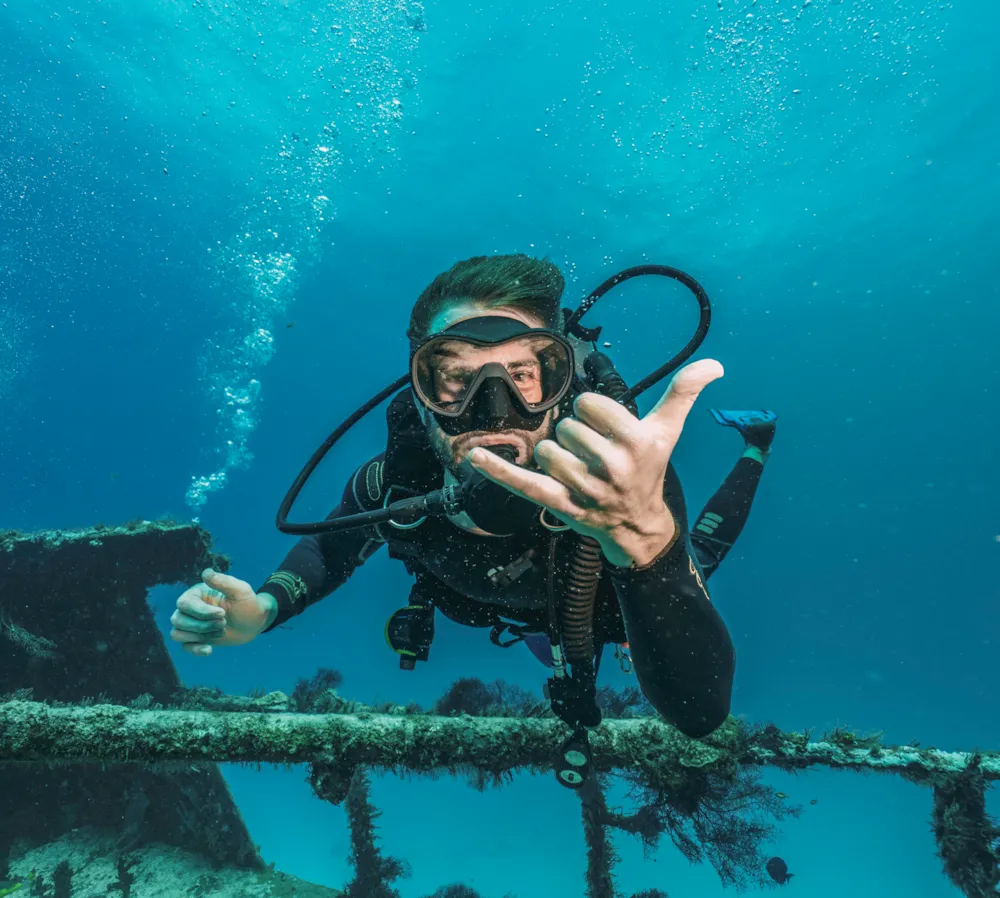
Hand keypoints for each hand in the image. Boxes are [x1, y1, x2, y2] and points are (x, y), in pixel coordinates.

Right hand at [170, 569, 273, 655]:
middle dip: (202, 625)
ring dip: (200, 636)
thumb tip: (206, 572)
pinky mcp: (195, 638)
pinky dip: (196, 649)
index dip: (202, 612)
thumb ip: (224, 582)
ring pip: (177, 634)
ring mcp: (191, 624)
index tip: (223, 613)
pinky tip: (210, 649)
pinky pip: (184, 646)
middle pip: (178, 620)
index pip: (185, 604)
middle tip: (224, 623)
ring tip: (221, 631)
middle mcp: (190, 608)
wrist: (253, 623)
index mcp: (197, 593)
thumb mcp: (240, 590)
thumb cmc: (247, 604)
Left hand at [468, 359, 723, 566]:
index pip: (589, 405)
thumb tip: (715, 363)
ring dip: (557, 456)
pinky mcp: (559, 504)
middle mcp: (612, 467)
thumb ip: (683, 392)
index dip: (593, 413)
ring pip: (547, 450)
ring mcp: (584, 489)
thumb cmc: (649, 469)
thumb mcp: (667, 430)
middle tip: (595, 455)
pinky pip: (522, 483)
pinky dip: (497, 470)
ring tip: (578, 470)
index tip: (606, 430)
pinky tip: (474, 456)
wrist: (638, 523)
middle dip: (577, 437)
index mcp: (635, 442)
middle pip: (567, 428)